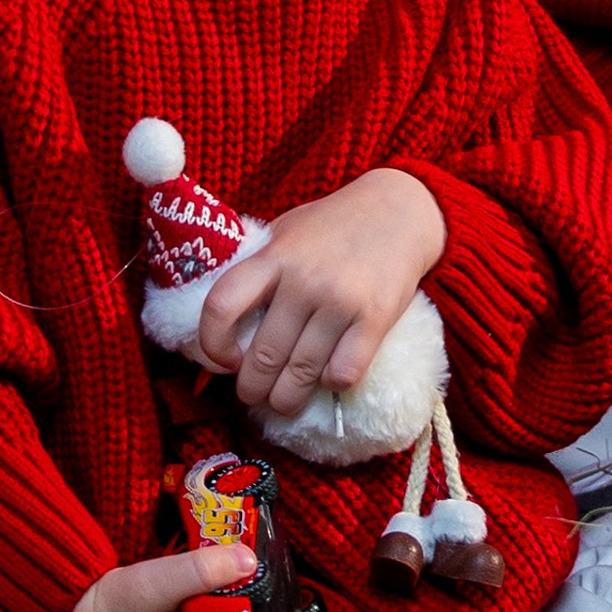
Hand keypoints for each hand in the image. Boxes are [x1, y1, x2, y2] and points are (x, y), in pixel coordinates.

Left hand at [194, 164, 447, 419]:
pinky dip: (331, 384)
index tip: (223, 359)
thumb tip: (225, 324)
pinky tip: (328, 376)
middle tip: (253, 393)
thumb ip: (258, 270)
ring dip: (286, 399)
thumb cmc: (334, 225)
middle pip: (262, 357)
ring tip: (284, 400)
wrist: (400, 211)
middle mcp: (303, 281)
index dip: (211, 344)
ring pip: (300, 375)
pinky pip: (343, 373)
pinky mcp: (375, 320)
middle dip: (251, 388)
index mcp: (273, 257)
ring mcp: (340, 302)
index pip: (221, 306)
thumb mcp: (286, 233)